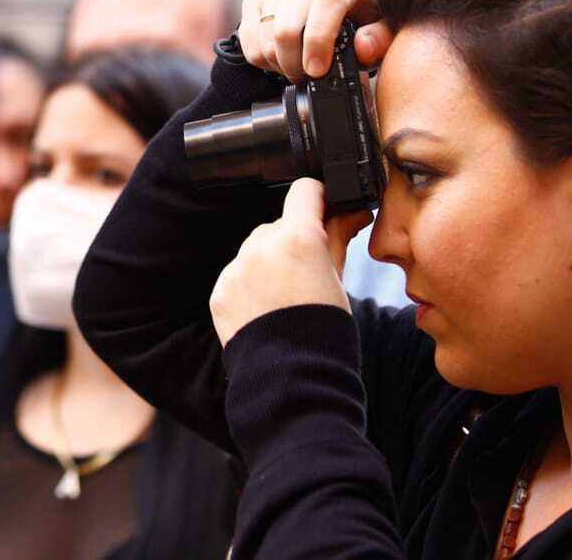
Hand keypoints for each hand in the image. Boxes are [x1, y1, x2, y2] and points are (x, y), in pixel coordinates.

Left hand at [209, 179, 372, 345]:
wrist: (293, 378)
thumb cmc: (324, 329)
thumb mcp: (338, 279)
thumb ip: (338, 237)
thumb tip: (351, 211)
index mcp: (299, 238)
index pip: (304, 192)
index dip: (317, 197)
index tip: (323, 207)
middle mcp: (262, 246)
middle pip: (279, 226)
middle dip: (293, 241)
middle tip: (307, 273)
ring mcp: (236, 269)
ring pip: (255, 250)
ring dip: (268, 262)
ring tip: (285, 298)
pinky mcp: (220, 291)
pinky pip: (236, 276)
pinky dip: (249, 286)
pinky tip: (265, 310)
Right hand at [237, 0, 392, 80]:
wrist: (332, 6)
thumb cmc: (357, 21)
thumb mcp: (378, 31)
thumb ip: (379, 40)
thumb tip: (363, 47)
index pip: (326, 2)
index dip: (319, 40)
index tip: (317, 70)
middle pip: (286, 27)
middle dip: (294, 64)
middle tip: (307, 78)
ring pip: (265, 37)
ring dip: (278, 63)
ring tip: (296, 67)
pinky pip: (248, 38)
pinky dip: (261, 58)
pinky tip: (279, 57)